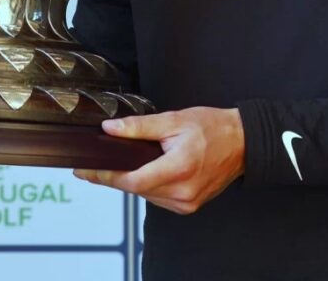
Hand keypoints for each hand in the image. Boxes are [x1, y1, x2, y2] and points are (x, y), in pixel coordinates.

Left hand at [73, 107, 244, 214]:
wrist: (242, 143)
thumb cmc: (213, 129)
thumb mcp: (174, 120)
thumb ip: (139, 127)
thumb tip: (111, 129)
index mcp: (179, 168)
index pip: (132, 181)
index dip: (106, 176)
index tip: (85, 171)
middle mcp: (183, 191)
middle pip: (136, 189)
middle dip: (114, 177)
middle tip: (94, 166)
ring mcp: (186, 202)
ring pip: (145, 196)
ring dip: (131, 182)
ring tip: (119, 166)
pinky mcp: (188, 206)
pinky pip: (158, 199)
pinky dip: (148, 187)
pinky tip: (145, 173)